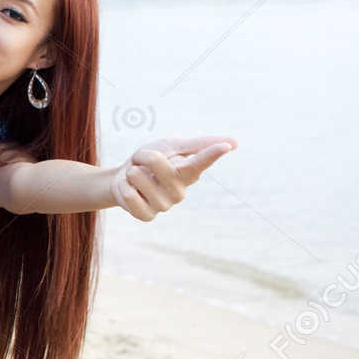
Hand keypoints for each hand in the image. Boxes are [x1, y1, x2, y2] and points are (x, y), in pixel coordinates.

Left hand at [111, 135, 237, 220]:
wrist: (123, 178)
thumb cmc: (152, 160)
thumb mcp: (173, 146)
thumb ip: (200, 144)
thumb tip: (235, 142)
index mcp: (188, 173)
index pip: (201, 162)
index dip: (212, 154)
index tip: (226, 146)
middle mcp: (180, 192)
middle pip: (158, 161)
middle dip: (144, 155)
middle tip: (144, 161)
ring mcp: (164, 206)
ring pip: (138, 176)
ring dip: (132, 171)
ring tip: (137, 177)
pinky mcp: (147, 216)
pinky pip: (129, 194)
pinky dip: (124, 186)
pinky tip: (130, 190)